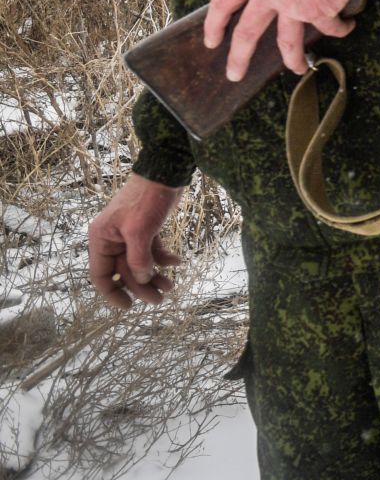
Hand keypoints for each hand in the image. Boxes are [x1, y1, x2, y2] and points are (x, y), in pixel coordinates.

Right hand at [87, 175, 185, 308]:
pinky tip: (178, 262)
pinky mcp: (147, 229)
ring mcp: (129, 235)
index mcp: (101, 239)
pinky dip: (164, 258)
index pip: (101, 275)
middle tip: (160, 300)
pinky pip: (152, 251)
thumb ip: (138, 259)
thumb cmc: (147, 199)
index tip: (129, 307)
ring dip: (154, 275)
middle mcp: (112, 239)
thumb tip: (142, 280)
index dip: (113, 293)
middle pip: (124, 272)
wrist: (164, 172)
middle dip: (141, 287)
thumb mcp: (140, 231)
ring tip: (171, 286)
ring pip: (140, 263)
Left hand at [204, 0, 361, 79]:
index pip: (223, 1)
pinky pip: (330, 28)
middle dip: (239, 57)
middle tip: (235, 74)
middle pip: (246, 32)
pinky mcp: (318, 12)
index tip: (211, 40)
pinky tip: (347, 26)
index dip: (214, 24)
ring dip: (293, 60)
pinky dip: (340, 29)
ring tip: (298, 69)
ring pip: (287, 43)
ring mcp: (292, 5)